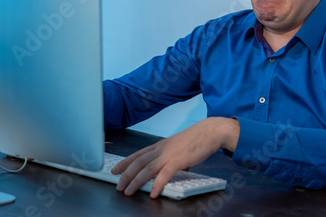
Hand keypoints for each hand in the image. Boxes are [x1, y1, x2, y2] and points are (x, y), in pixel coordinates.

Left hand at [111, 117, 238, 197]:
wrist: (210, 131)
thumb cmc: (198, 139)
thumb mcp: (180, 147)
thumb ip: (175, 157)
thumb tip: (177, 168)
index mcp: (161, 145)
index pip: (138, 154)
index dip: (125, 162)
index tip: (115, 169)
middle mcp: (161, 148)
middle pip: (138, 162)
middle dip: (125, 174)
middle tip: (117, 185)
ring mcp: (169, 154)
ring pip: (147, 168)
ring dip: (135, 181)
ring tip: (128, 191)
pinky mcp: (179, 160)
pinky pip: (165, 174)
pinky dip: (157, 184)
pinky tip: (153, 193)